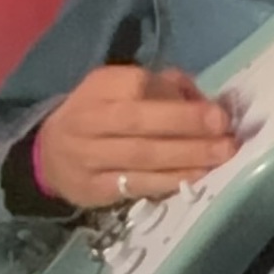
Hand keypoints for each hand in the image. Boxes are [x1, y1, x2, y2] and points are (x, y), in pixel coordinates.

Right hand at [33, 66, 236, 211]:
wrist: (49, 156)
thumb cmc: (99, 116)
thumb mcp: (119, 89)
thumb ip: (162, 86)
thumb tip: (204, 97)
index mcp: (97, 89)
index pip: (135, 84)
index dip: (174, 95)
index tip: (213, 106)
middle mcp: (88, 121)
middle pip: (138, 120)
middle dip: (186, 123)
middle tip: (224, 127)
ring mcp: (88, 157)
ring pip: (141, 156)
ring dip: (187, 155)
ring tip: (222, 153)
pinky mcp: (95, 189)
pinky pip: (138, 184)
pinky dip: (171, 180)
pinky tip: (198, 175)